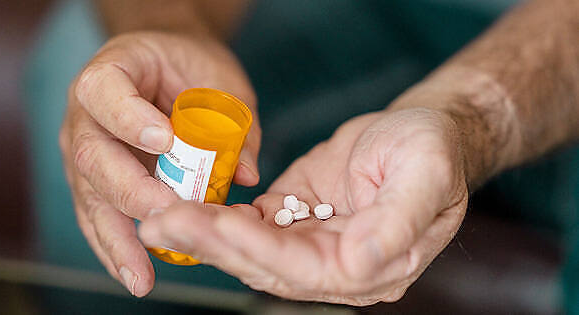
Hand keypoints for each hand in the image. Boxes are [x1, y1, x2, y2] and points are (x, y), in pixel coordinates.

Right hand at [59, 31, 260, 295]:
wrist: (162, 63)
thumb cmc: (189, 66)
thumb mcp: (219, 80)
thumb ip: (234, 122)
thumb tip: (246, 174)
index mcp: (113, 72)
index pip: (106, 91)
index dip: (130, 117)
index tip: (164, 140)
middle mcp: (85, 113)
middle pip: (93, 155)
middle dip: (132, 191)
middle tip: (169, 216)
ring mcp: (83, 149)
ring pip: (91, 195)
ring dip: (118, 238)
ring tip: (140, 276)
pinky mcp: (92, 181)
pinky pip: (98, 215)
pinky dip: (116, 246)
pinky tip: (134, 274)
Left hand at [138, 108, 467, 304]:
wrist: (420, 131)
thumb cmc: (432, 151)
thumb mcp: (427, 177)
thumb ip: (397, 223)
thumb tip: (359, 263)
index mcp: (375, 265)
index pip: (309, 269)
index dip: (264, 249)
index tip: (222, 224)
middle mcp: (339, 264)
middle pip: (268, 264)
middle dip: (216, 244)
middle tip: (165, 222)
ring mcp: (314, 243)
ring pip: (253, 247)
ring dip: (207, 233)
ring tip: (162, 216)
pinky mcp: (295, 218)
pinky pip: (253, 224)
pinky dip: (219, 218)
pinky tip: (187, 207)